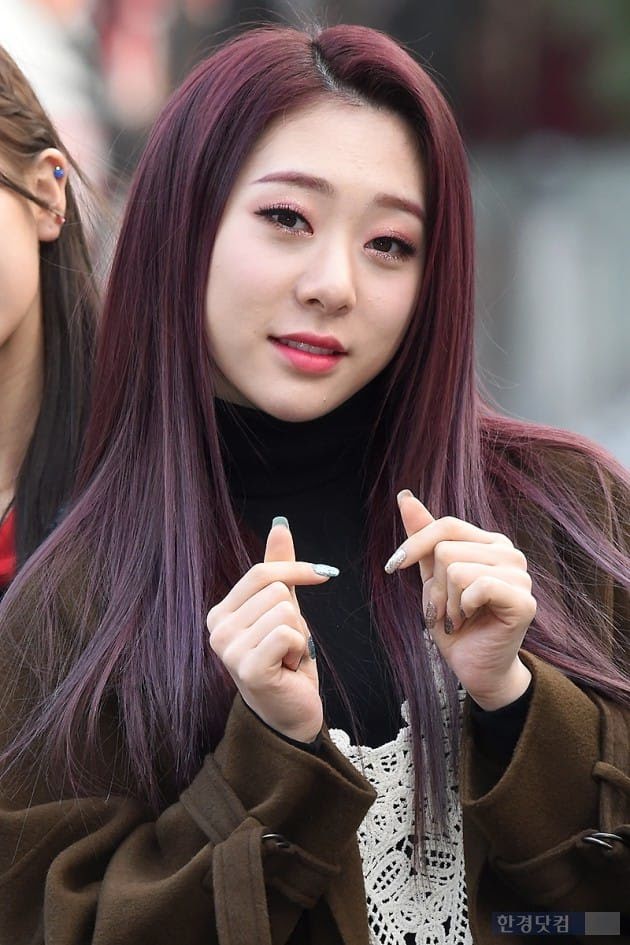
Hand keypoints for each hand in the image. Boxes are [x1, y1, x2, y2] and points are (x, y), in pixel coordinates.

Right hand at [207, 520, 334, 740]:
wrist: (291, 714)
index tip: (326, 575)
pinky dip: (299, 650)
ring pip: (286, 611)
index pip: (263, 572)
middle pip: (278, 591)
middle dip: (296, 618)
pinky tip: (288, 669)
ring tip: (287, 658)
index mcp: (221, 612)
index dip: (298, 570)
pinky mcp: (247, 667)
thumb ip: (279, 568)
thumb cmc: (286, 661)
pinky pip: (288, 633)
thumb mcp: (284, 609)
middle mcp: (217, 629)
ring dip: (299, 636)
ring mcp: (228, 649)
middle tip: (287, 646)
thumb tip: (280, 526)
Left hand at [385, 490, 535, 709]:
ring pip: (456, 569)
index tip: (393, 567)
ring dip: (446, 602)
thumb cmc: (454, 622)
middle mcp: (509, 553)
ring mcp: (521, 575)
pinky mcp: (524, 600)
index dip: (414, 545)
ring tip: (458, 617)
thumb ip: (423, 537)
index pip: (446, 525)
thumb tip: (406, 497)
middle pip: (446, 550)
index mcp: (489, 542)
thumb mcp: (431, 576)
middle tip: (446, 609)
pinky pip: (476, 586)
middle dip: (434, 587)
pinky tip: (471, 620)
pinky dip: (462, 608)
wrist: (474, 666)